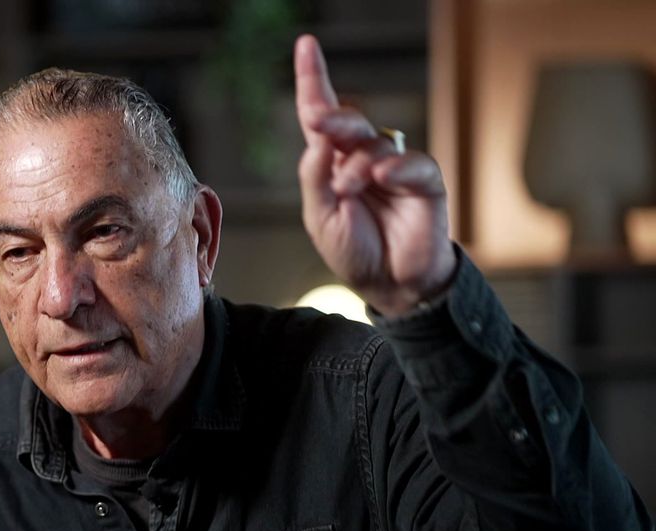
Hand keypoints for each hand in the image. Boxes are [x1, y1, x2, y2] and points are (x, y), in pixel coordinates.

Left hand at [294, 34, 456, 316]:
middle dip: (333, 117)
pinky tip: (381, 177)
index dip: (314, 81)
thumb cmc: (354, 250)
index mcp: (333, 162)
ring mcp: (395, 167)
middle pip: (348, 121)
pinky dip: (396, 167)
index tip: (306, 44)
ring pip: (375, 143)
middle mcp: (363, 157)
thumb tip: (316, 139)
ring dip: (357, 164)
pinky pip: (414, 163)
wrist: (389, 286)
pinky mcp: (425, 183)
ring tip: (349, 189)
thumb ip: (315, 178)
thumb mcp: (320, 218)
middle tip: (319, 121)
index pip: (321, 115)